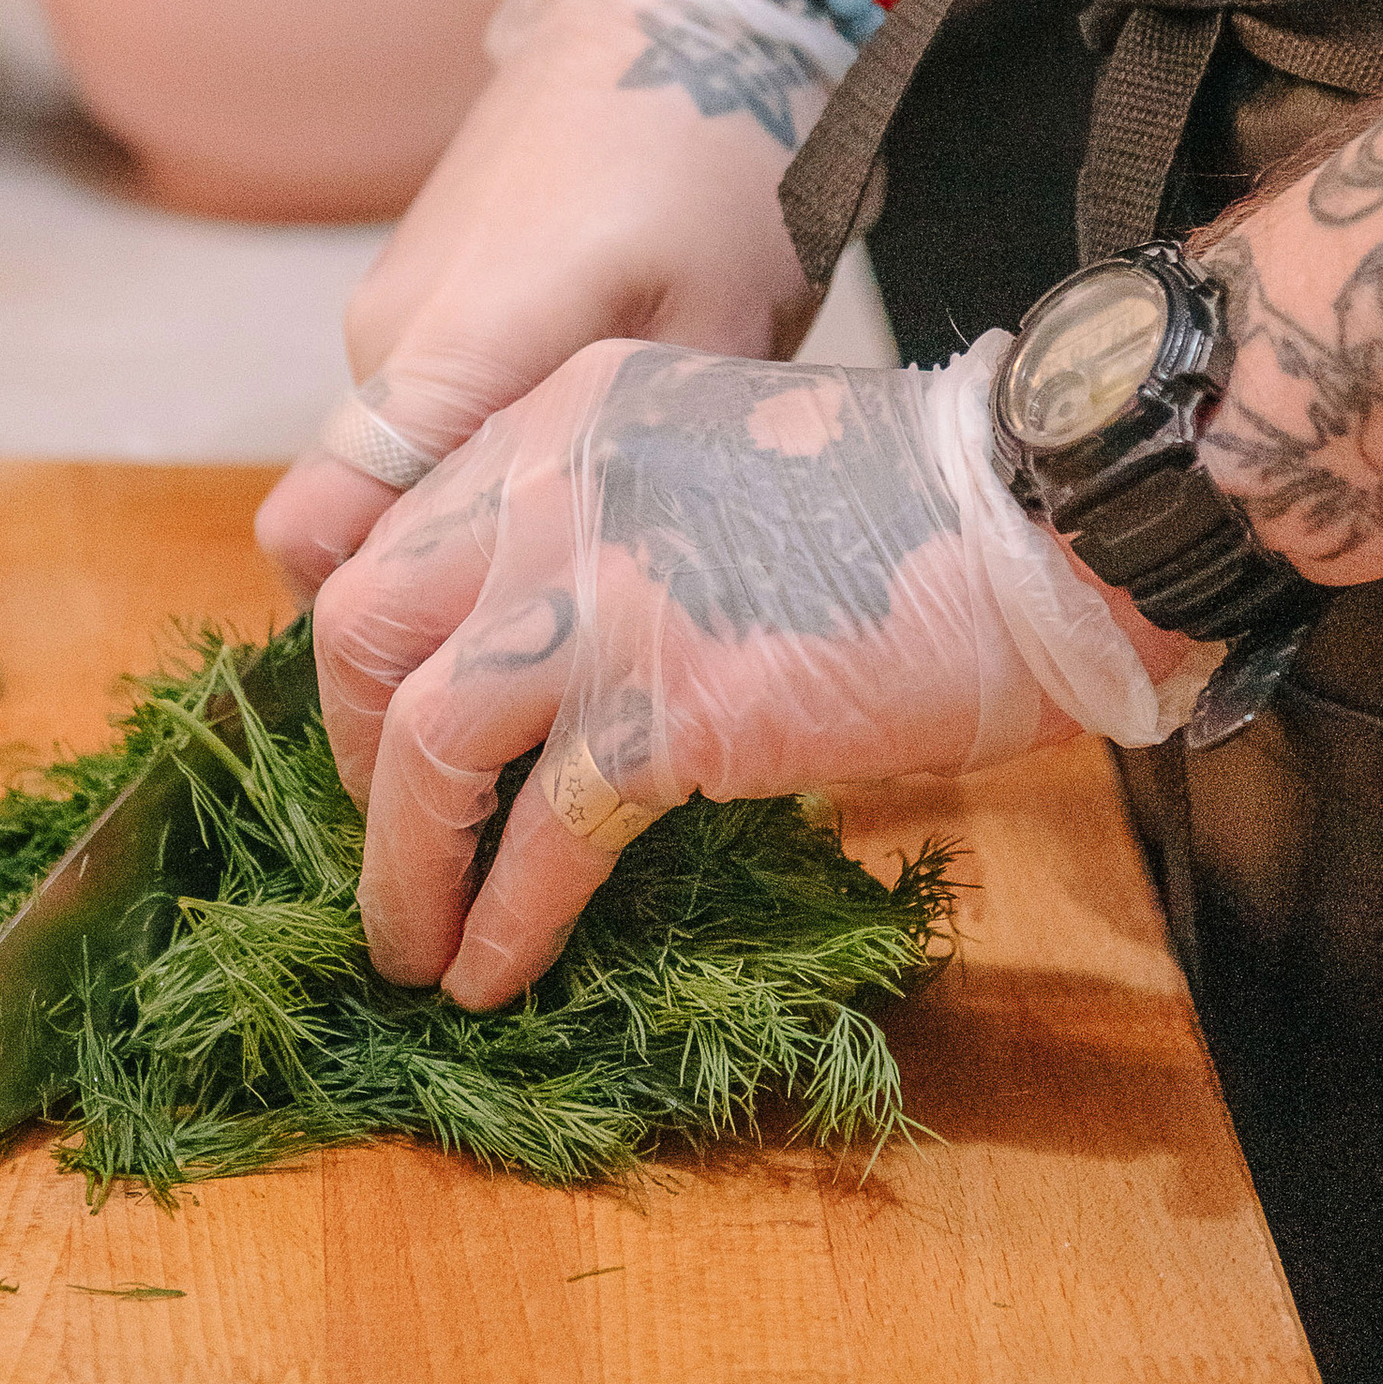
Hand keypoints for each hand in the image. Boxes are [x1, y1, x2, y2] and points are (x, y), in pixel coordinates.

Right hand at [254, 0, 830, 597]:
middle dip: (435, 601)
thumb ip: (647, 478)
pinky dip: (481, 446)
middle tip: (557, 655)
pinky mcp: (422, 273)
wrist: (690, 0)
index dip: (364, 639)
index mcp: (450, 353)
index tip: (456, 691)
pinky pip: (424, 399)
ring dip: (471, 515)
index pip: (318, 538)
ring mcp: (394, 296)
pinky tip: (590, 448)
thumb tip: (631, 617)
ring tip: (596, 541)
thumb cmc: (723, 162)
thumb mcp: (723, 336)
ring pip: (398, 463)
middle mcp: (386, 334)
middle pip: (359, 521)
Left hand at [313, 333, 1186, 1009]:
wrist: (1035, 527)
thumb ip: (612, 522)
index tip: (380, 731)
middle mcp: (557, 482)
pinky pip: (541, 836)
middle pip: (364, 623)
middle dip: (347, 749)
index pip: (399, 529)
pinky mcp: (667, 705)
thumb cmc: (907, 512)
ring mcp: (603, 591)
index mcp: (567, 412)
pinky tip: (498, 972)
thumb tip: (535, 659)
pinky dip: (504, 917)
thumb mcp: (712, 461)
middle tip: (387, 835)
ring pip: (421, 739)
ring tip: (408, 946)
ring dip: (400, 864)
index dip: (372, 650)